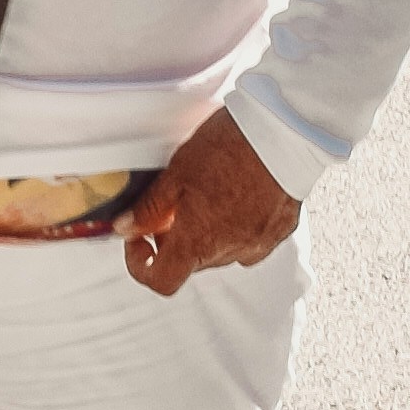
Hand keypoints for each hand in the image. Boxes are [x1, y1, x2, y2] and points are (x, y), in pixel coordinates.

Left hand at [124, 107, 299, 301]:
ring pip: (220, 251)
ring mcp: (259, 243)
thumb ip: (149, 208)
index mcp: (199, 241)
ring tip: (208, 193)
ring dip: (208, 232)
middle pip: (191, 262)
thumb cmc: (229, 146)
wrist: (283, 128)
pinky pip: (250, 239)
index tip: (139, 239)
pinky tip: (238, 194)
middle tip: (171, 205)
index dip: (142, 265)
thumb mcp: (176, 172)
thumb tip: (126, 227)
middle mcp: (230, 251)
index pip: (162, 280)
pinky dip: (237, 225)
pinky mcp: (281, 229)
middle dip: (174, 240)